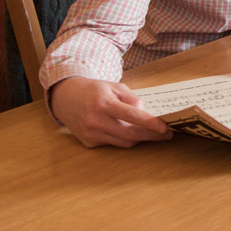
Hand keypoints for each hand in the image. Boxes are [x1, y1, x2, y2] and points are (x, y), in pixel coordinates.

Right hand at [50, 77, 171, 147]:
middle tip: (166, 135)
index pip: (132, 116)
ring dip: (139, 138)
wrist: (65, 97)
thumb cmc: (93, 90)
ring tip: (151, 132)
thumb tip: (145, 114)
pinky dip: (123, 138)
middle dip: (151, 136)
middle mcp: (96, 121)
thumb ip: (132, 99)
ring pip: (124, 142)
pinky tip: (126, 130)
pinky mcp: (88, 142)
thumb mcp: (114, 87)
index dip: (151, 124)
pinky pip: (113, 143)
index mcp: (104, 104)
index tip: (165, 128)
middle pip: (130, 134)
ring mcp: (91, 134)